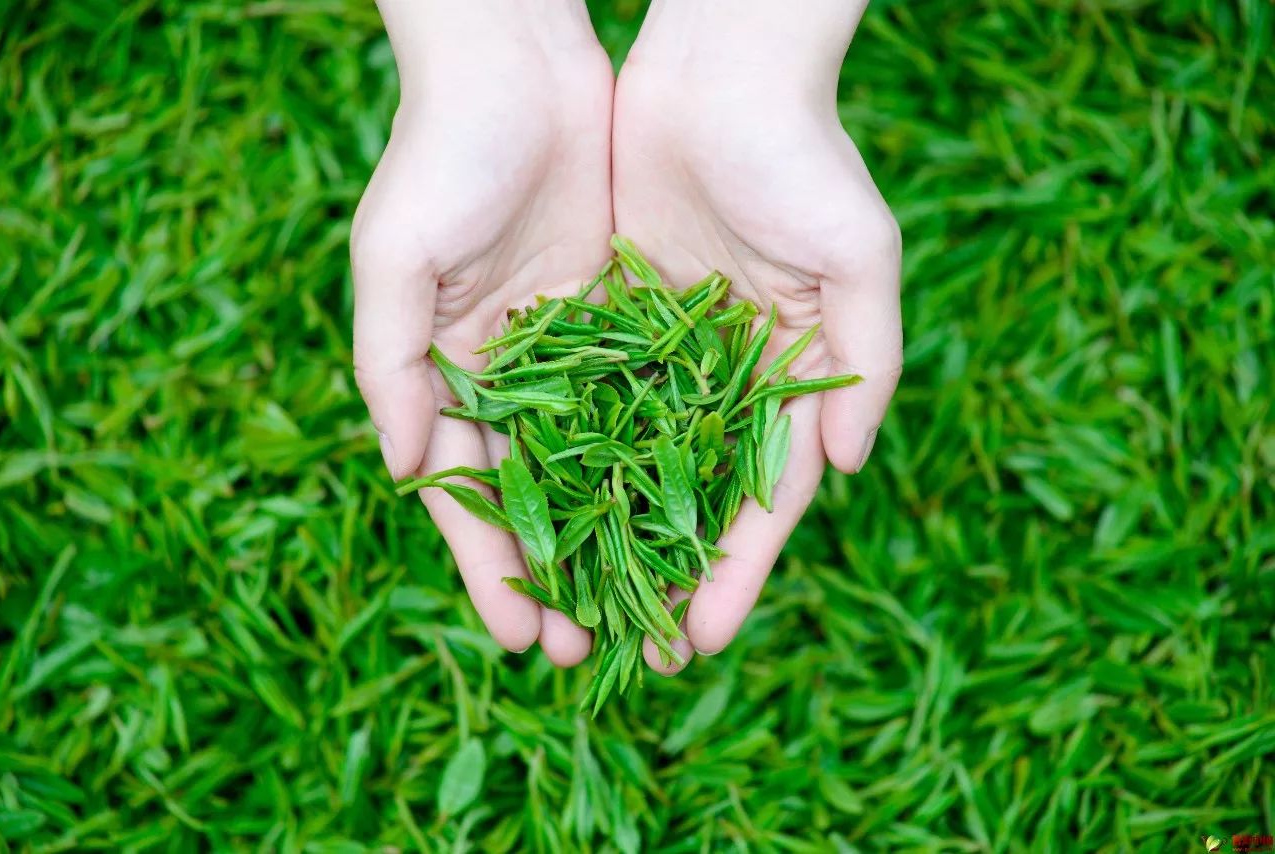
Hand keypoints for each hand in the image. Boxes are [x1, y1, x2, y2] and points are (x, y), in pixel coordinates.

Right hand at [351, 2, 611, 663]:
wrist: (518, 66)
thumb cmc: (441, 156)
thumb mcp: (397, 260)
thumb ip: (392, 367)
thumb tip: (409, 472)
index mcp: (446, 375)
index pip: (471, 494)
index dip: (494, 569)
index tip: (525, 639)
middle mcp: (510, 375)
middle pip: (540, 496)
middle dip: (564, 574)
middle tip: (595, 652)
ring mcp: (573, 349)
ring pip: (602, 461)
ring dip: (623, 534)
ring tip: (655, 607)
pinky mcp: (626, 315)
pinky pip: (652, 396)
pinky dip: (668, 456)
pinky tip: (694, 512)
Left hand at [612, 0, 902, 670]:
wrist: (720, 69)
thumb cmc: (806, 155)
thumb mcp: (858, 258)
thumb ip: (866, 365)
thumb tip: (850, 469)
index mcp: (788, 382)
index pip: (761, 500)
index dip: (735, 573)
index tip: (702, 641)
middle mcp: (723, 381)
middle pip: (689, 501)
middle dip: (662, 577)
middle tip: (630, 657)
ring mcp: (662, 355)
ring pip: (626, 465)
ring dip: (602, 538)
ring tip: (570, 611)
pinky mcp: (606, 316)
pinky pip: (579, 399)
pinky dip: (558, 457)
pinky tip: (531, 514)